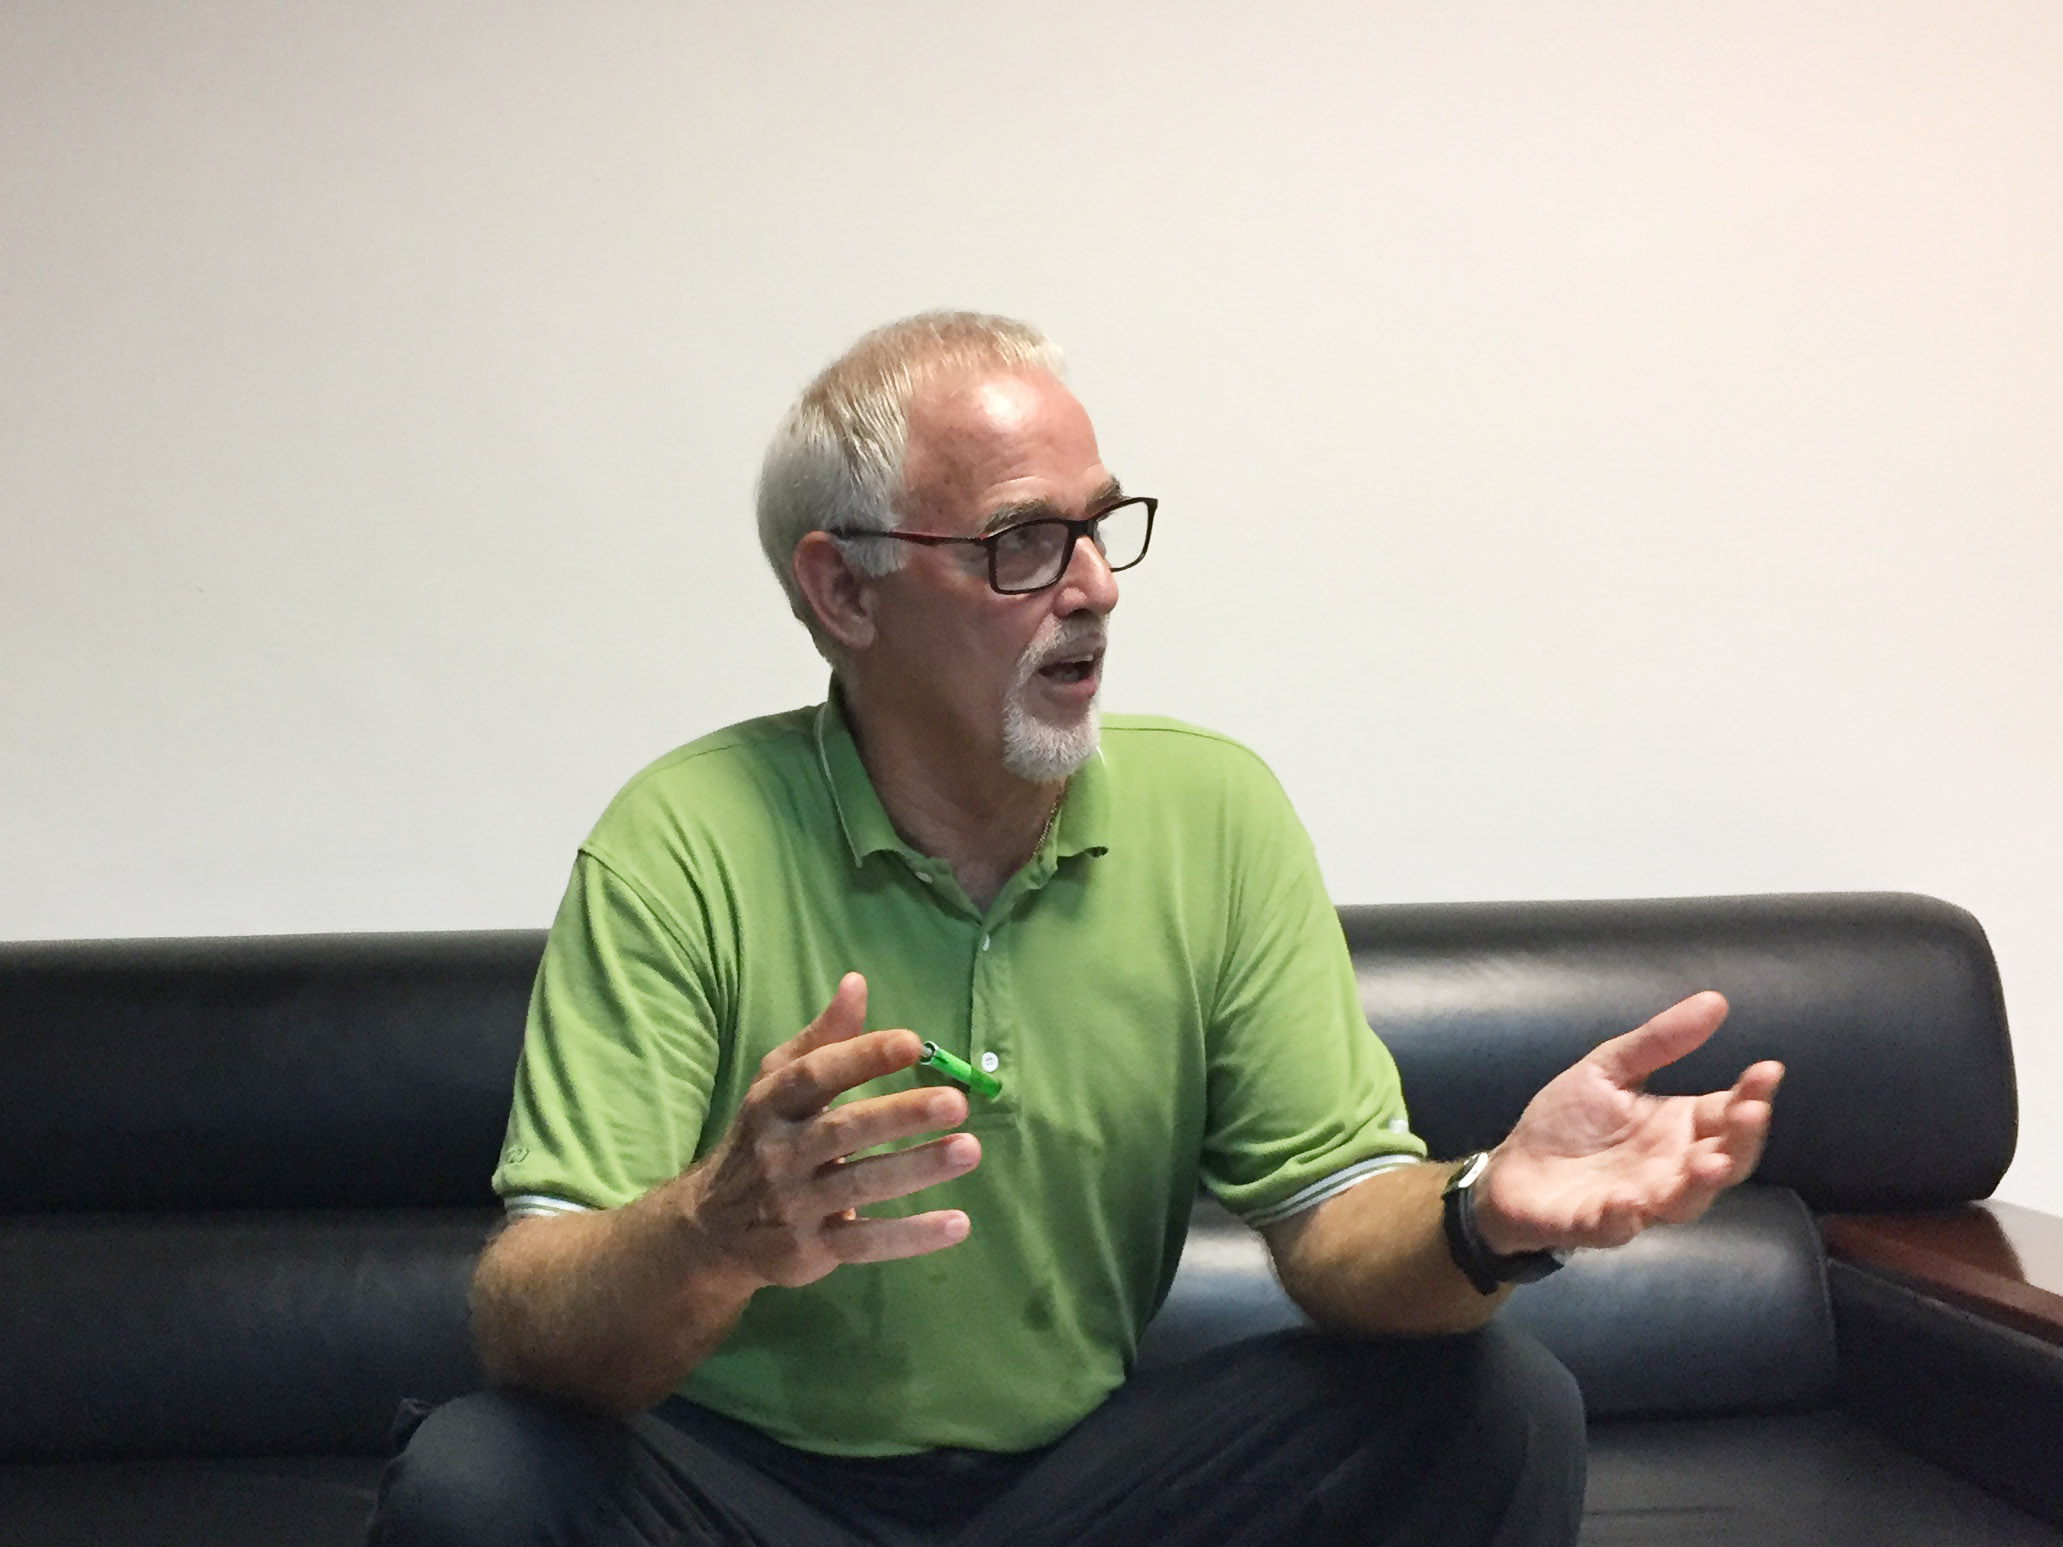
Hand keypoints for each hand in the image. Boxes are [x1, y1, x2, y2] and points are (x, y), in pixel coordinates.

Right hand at [677, 973, 979, 1289]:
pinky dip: (911, 1236)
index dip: (863, 1056)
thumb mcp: (778, 1083)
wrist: (711, 1228)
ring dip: (917, 1168)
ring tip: (970, 1150)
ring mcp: (794, 1203)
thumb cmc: (764, 1138)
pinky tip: (958, 1223)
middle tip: (956, 1102)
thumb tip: (857, 983)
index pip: (816, 1074)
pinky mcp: (809, 1249)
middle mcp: (779, 1151)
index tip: (913, 1043)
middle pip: (844, 1129)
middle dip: (901, 1115)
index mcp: (772, 1103)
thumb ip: (823, 1038)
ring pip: (861, 1184)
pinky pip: (865, 1243)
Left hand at [1471, 991, 1783, 1254]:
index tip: (1768, 1069)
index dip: (1752, 1095)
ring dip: (1700, 1185)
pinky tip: (1630, 1203)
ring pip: (1684, 1201)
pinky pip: (1618, 1225)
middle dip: (1742, 1139)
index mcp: (1678, 1128)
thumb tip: (1716, 1000)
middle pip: (1724, 1160)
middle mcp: (1671, 1168)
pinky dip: (1625, 1217)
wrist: (1512, 1168)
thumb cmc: (1570, 1122)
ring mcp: (1638, 1200)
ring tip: (1712, 1163)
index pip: (1727, 1113)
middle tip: (1752, 1111)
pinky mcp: (1596, 1223)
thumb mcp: (1609, 1069)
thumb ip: (1658, 1042)